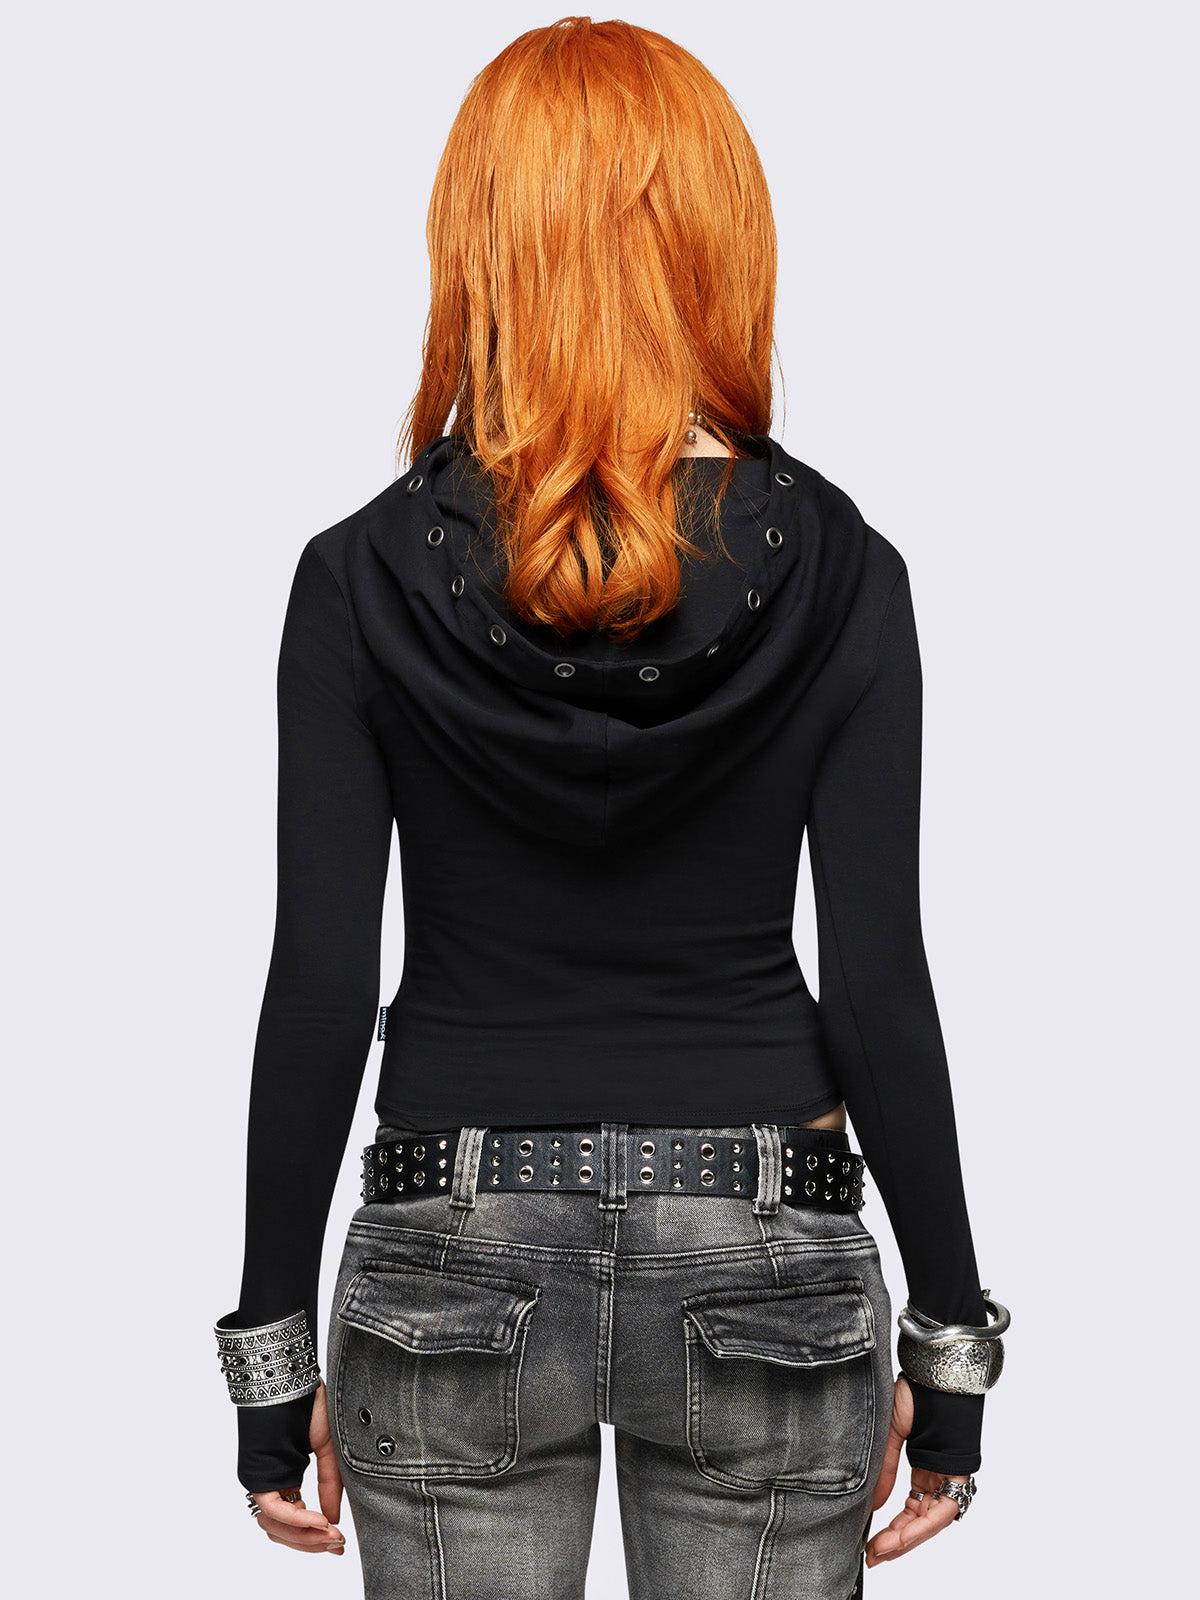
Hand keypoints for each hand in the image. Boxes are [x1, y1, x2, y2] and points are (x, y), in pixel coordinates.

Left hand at [248, 1380, 346, 1554]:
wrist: (297, 1380)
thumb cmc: (311, 1405)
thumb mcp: (329, 1450)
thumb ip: (330, 1486)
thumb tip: (332, 1522)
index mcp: (287, 1477)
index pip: (294, 1521)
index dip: (315, 1537)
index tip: (339, 1543)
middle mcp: (272, 1482)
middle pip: (283, 1531)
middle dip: (312, 1544)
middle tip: (337, 1545)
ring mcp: (263, 1480)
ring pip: (274, 1527)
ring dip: (304, 1538)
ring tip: (330, 1535)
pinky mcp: (259, 1475)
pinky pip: (275, 1510)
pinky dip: (297, 1521)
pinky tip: (320, 1521)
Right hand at [865, 1374, 970, 1566]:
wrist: (932, 1375)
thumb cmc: (913, 1395)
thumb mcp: (889, 1436)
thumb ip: (885, 1473)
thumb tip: (873, 1507)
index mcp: (924, 1468)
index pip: (911, 1510)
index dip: (892, 1530)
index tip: (872, 1545)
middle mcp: (938, 1477)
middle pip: (921, 1521)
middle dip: (897, 1542)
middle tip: (874, 1556)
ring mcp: (949, 1476)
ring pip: (932, 1522)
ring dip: (907, 1540)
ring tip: (883, 1551)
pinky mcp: (958, 1473)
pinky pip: (944, 1511)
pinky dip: (923, 1526)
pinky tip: (903, 1535)